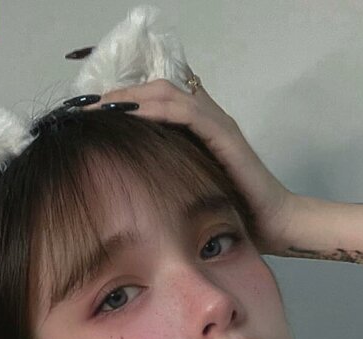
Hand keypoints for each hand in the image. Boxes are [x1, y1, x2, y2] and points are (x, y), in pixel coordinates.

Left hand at [72, 77, 298, 255]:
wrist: (275, 225)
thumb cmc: (236, 216)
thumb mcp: (191, 195)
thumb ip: (168, 182)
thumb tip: (129, 191)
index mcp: (198, 131)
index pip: (155, 102)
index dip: (123, 103)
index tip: (91, 117)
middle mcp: (208, 120)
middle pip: (156, 90)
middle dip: (120, 95)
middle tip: (87, 107)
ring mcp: (218, 125)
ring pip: (168, 94)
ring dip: (132, 97)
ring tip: (102, 107)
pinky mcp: (225, 135)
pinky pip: (187, 112)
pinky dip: (158, 109)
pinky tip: (133, 115)